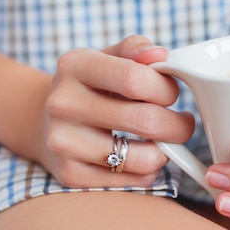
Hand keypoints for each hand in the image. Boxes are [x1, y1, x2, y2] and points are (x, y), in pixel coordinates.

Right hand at [38, 36, 194, 188]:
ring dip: (167, 151)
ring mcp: (63, 142)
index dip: (166, 88)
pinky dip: (149, 169)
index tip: (172, 93)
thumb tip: (160, 54)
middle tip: (183, 123)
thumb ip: (136, 49)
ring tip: (165, 140)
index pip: (135, 79)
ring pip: (143, 158)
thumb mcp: (108, 56)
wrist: (46, 119)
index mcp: (75, 65)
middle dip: (178, 125)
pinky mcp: (70, 175)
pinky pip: (133, 180)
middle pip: (145, 120)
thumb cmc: (91, 84)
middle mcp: (63, 103)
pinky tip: (143, 155)